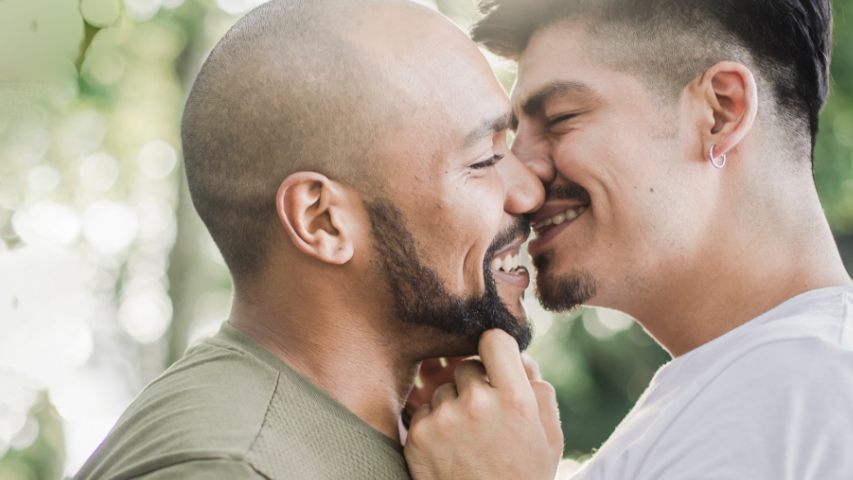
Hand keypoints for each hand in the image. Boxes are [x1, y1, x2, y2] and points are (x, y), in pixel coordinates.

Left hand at [404, 329, 563, 479]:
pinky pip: (424, 411)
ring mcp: (443, 419)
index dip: (496, 349)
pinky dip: (434, 426)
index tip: (497, 362)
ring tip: (469, 440)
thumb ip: (539, 391)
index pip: (494, 340)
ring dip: (453, 405)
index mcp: (515, 400)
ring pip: (443, 389)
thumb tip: (520, 357)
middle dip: (476, 384)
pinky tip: (450, 451)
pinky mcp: (416, 436)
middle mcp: (477, 403)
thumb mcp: (549, 438)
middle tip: (486, 416)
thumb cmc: (524, 478)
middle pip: (467, 365)